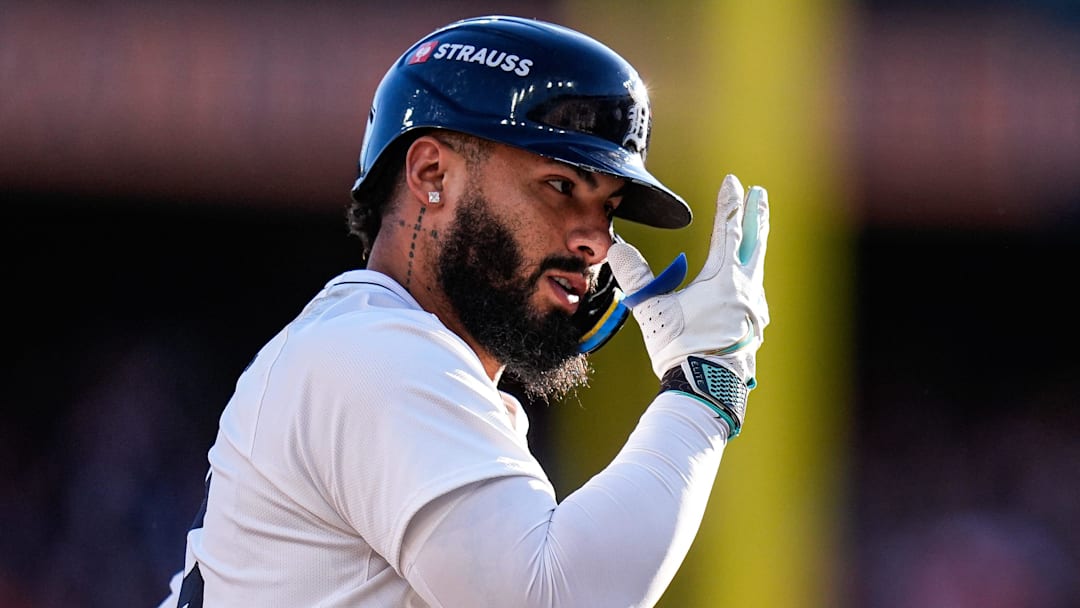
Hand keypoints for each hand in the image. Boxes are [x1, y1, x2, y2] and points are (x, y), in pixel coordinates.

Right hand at [607, 175, 768, 434]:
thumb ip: (635, 277)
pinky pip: (753, 291)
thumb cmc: (681, 348)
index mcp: (724, 279)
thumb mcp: (653, 310)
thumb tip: (616, 248)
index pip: (729, 230)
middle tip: (761, 194)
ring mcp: (753, 309)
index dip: (730, 202)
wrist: (708, 387)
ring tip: (754, 235)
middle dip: (756, 216)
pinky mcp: (753, 327)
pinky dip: (750, 276)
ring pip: (756, 266)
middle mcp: (745, 289)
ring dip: (755, 245)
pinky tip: (747, 283)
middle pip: (754, 243)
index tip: (735, 180)